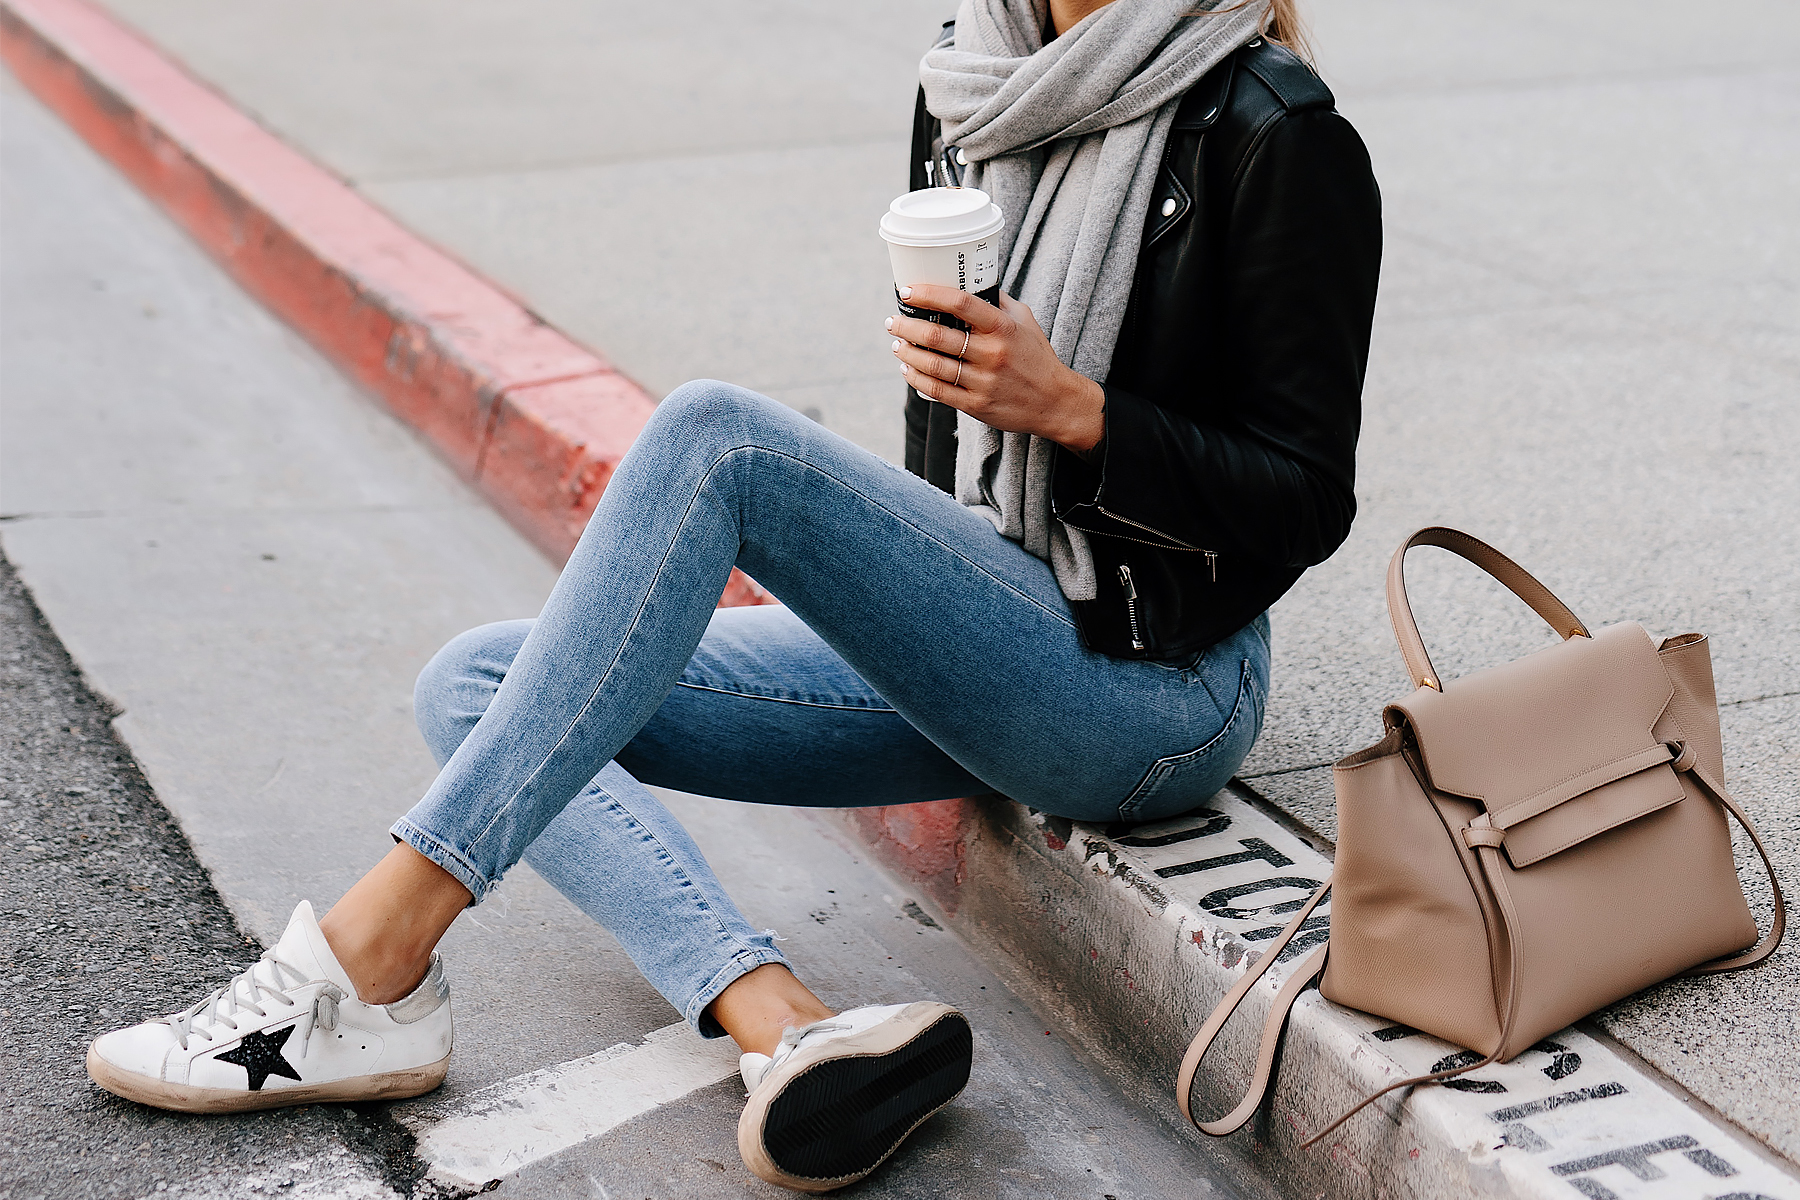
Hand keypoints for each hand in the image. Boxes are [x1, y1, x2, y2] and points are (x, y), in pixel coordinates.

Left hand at [886, 284, 1104, 453]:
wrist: (1055, 402)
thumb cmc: (1037, 357)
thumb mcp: (1025, 321)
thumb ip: (998, 303)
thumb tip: (970, 283)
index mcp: (1003, 328)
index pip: (960, 303)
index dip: (929, 294)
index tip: (908, 292)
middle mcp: (992, 353)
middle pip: (937, 336)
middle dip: (907, 326)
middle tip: (894, 320)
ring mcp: (983, 381)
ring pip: (933, 365)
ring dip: (907, 353)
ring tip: (897, 344)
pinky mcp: (976, 405)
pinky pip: (937, 391)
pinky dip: (916, 378)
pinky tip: (908, 368)